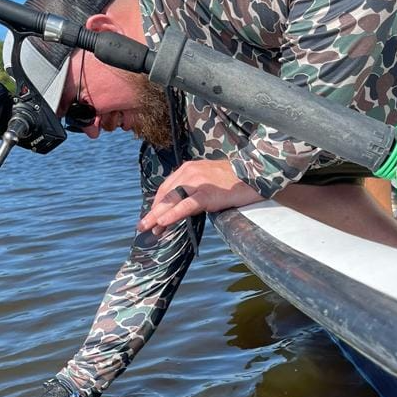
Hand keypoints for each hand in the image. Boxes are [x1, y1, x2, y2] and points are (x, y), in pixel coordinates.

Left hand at [137, 159, 262, 235]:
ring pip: (171, 201)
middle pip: (165, 195)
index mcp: (187, 168)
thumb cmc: (233, 179)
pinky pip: (186, 206)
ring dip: (157, 216)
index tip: (151, 217)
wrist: (254, 174)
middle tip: (143, 227)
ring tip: (148, 228)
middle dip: (153, 212)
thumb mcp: (208, 178)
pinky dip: (173, 214)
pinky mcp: (207, 194)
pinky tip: (163, 222)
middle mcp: (189, 173)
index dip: (157, 204)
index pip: (166, 188)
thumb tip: (181, 205)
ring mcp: (197, 183)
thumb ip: (193, 188)